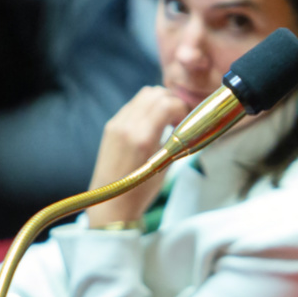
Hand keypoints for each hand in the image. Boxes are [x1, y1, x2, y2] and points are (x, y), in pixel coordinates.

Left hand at [85, 87, 189, 226]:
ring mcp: (116, 124)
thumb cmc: (142, 190)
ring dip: (158, 102)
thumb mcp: (166, 164)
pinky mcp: (111, 125)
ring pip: (143, 95)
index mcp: (142, 137)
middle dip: (171, 101)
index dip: (181, 108)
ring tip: (165, 120)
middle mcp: (127, 126)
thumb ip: (175, 138)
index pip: (167, 103)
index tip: (185, 121)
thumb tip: (186, 123)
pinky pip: (133, 105)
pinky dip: (146, 108)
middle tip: (177, 119)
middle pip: (155, 93)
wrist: (111, 202)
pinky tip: (151, 125)